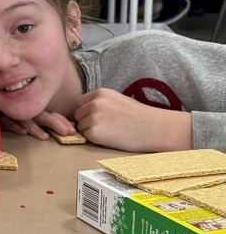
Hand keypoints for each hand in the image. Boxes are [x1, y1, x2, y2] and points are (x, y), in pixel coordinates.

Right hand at [0, 111, 74, 139]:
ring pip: (27, 119)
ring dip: (36, 128)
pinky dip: (15, 126)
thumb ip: (48, 124)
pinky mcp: (2, 120)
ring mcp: (15, 115)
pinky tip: (22, 132)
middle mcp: (28, 113)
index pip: (53, 115)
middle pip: (43, 116)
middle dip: (56, 123)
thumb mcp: (35, 121)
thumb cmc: (17, 120)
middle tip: (67, 132)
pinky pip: (8, 122)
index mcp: (38, 113)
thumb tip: (70, 129)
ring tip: (45, 137)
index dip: (63, 122)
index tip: (72, 131)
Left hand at [75, 89, 192, 151]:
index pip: (80, 102)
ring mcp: (93, 118)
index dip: (87, 111)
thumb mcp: (117, 99)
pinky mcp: (95, 134)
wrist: (156, 128)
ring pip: (81, 127)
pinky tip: (111, 138)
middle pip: (78, 115)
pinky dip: (95, 140)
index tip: (99, 117)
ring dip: (91, 131)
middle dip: (87, 121)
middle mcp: (94, 104)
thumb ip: (100, 102)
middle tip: (107, 127)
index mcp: (100, 93)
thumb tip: (83, 110)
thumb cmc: (139, 116)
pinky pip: (87, 137)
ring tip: (111, 132)